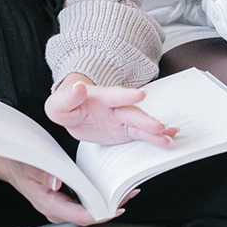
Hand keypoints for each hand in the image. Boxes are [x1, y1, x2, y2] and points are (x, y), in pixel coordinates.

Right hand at [0, 154, 136, 225]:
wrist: (10, 163)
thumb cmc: (20, 162)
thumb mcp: (32, 163)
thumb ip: (45, 173)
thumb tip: (57, 184)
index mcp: (49, 205)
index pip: (80, 216)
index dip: (101, 213)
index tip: (118, 206)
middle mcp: (56, 210)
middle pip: (89, 214)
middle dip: (110, 206)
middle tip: (129, 192)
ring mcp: (60, 207)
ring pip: (88, 209)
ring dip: (107, 200)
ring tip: (126, 189)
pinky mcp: (64, 201)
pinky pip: (85, 202)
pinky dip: (99, 195)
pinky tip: (111, 186)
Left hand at [45, 76, 178, 146]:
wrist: (75, 113)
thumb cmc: (67, 106)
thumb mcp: (58, 104)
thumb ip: (66, 98)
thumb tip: (77, 88)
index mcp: (100, 98)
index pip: (114, 96)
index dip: (126, 95)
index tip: (140, 95)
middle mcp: (115, 107)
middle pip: (132, 113)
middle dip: (146, 120)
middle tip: (159, 126)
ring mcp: (121, 119)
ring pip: (140, 124)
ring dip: (155, 130)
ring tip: (168, 134)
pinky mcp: (125, 131)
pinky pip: (141, 135)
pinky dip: (155, 137)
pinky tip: (168, 138)